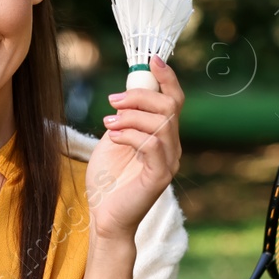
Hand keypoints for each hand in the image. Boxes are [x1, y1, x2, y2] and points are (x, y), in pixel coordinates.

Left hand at [86, 54, 183, 241]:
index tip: (151, 60)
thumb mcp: (114, 139)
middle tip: (112, 101)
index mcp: (163, 136)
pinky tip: (113, 136)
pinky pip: (151, 145)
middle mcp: (172, 147)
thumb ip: (124, 118)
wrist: (105, 218)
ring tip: (108, 122)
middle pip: (169, 106)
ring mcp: (168, 162)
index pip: (174, 100)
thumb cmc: (107, 181)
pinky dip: (131, 134)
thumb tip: (126, 92)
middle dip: (139, 97)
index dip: (167, 77)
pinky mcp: (160, 177)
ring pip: (161, 123)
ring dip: (132, 117)